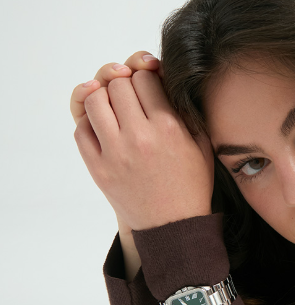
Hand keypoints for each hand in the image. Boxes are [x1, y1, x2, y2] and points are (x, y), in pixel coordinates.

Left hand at [70, 51, 213, 231]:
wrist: (174, 226)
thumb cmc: (191, 185)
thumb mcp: (203, 145)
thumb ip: (186, 110)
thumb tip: (162, 79)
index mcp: (168, 128)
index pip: (144, 78)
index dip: (146, 78)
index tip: (149, 89)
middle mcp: (139, 137)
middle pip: (117, 85)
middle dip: (125, 86)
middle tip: (132, 100)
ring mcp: (115, 154)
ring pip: (93, 101)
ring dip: (103, 99)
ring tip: (115, 111)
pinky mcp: (98, 169)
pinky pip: (81, 130)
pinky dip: (90, 123)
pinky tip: (104, 130)